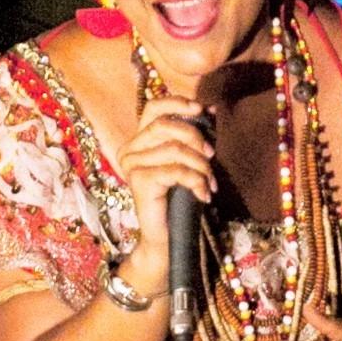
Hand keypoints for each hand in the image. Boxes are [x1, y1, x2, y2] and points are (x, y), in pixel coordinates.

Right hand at [122, 97, 214, 285]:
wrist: (166, 237)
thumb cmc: (177, 199)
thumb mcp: (189, 162)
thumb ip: (196, 136)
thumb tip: (212, 108)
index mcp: (138, 141)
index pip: (153, 108)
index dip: (177, 103)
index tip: (200, 109)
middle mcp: (129, 150)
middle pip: (165, 125)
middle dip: (195, 137)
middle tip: (211, 156)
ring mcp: (131, 165)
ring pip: (175, 149)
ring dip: (201, 166)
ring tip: (210, 182)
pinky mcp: (139, 180)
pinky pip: (176, 170)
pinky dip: (197, 180)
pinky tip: (204, 194)